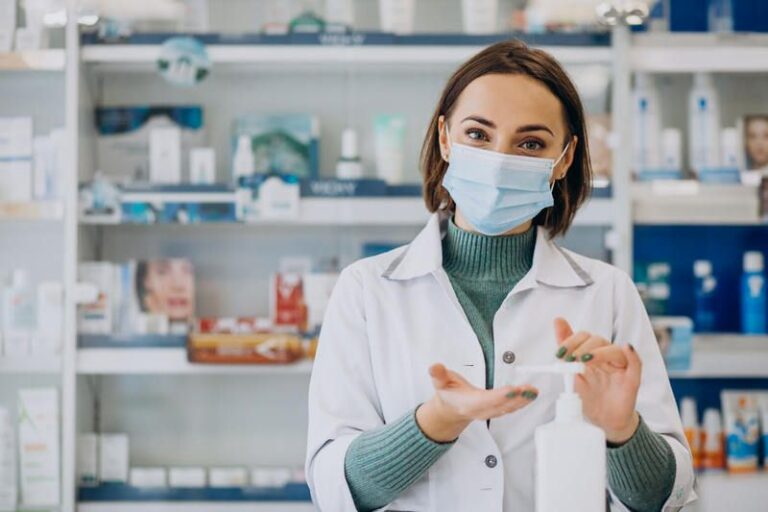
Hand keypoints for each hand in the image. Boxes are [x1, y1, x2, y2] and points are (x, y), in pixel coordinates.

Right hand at [416, 363, 538, 442]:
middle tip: (528, 389)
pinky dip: (522, 401)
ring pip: (508, 408)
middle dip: (516, 398)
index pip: (485, 401)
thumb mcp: (440, 382)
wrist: (451, 410)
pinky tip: (530, 394)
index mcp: (467, 404)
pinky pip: (512, 408)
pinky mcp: (497, 411)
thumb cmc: (449, 394)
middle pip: (500, 406)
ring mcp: (490, 413)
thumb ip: (438, 374)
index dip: (499, 396)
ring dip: (522, 400)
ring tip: (533, 391)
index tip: (511, 390)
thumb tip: (434, 367)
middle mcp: (481, 411)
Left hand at [553, 318, 640, 443]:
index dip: (571, 341)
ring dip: (599, 352)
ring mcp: (621, 367)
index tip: (559, 353)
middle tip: (569, 359)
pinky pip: (636, 364)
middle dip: (581, 347)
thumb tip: (558, 320)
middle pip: (598, 340)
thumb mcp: (572, 372)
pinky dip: (632, 355)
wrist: (603, 420)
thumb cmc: (590, 394)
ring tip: (584, 359)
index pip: (584, 337)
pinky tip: (627, 348)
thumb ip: (566, 347)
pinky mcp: (632, 380)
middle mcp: (607, 356)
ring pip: (614, 350)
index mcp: (593, 352)